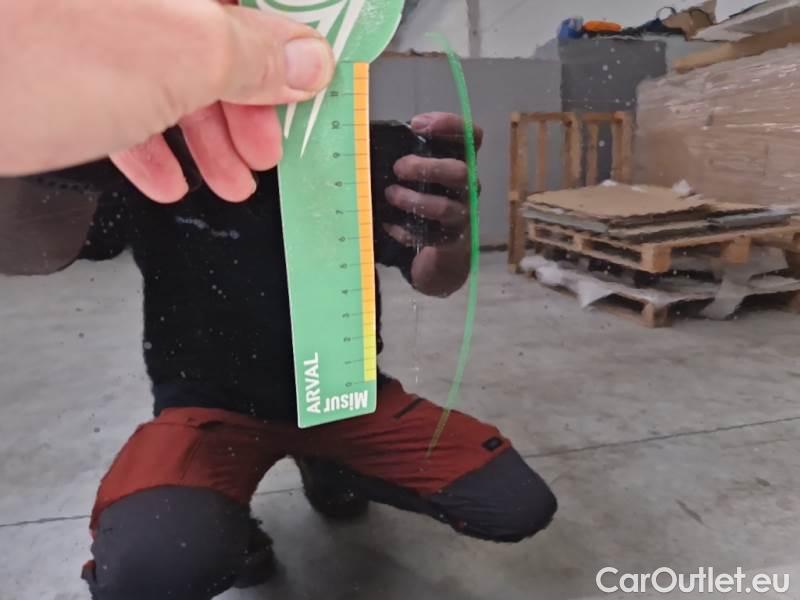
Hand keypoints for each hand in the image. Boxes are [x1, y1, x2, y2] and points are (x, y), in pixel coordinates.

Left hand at [0, 0, 333, 202]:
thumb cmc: (14, 61)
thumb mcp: (174, 56)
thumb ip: (252, 53)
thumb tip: (306, 56)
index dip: (294, 38)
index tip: (314, 82)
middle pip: (210, 28)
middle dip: (246, 101)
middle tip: (267, 148)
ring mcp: (80, 19)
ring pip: (162, 65)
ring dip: (202, 130)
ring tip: (229, 179)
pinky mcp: (45, 58)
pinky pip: (112, 90)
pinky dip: (144, 137)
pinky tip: (163, 176)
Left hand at [383, 112, 482, 296]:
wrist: (439, 245)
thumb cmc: (425, 194)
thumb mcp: (420, 169)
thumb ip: (408, 152)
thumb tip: (370, 139)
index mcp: (461, 161)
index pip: (470, 136)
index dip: (451, 126)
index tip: (418, 125)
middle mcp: (468, 186)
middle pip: (460, 172)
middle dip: (427, 168)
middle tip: (399, 168)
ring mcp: (462, 214)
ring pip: (445, 207)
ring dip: (414, 200)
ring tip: (391, 195)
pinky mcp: (450, 240)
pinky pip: (430, 236)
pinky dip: (406, 231)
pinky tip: (389, 224)